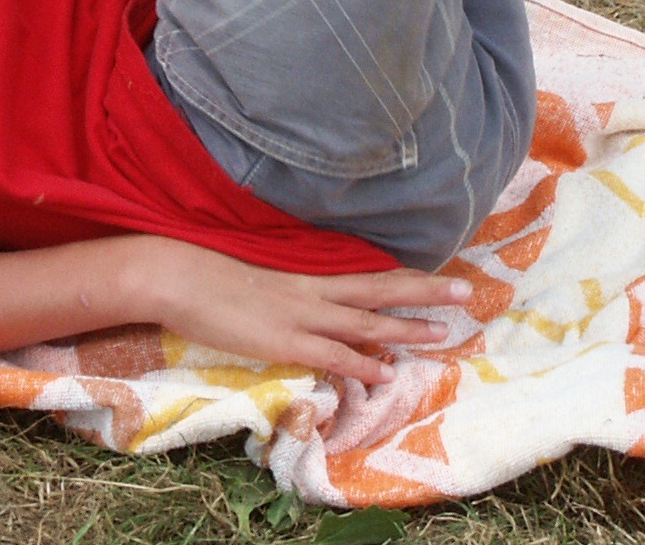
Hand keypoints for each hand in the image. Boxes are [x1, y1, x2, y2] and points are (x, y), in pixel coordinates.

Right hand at [127, 236, 470, 384]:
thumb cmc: (207, 269)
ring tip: (442, 333)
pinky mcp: (284, 340)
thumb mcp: (256, 271)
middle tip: (468, 290)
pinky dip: (361, 366)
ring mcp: (300, 315)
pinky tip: (386, 375)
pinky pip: (332, 355)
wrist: (176, 274)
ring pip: (366, 322)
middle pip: (380, 290)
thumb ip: (285, 282)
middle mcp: (312, 290)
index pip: (365, 273)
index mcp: (306, 272)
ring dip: (406, 329)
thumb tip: (308, 292)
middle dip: (426, 291)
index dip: (405, 276)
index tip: (439, 274)